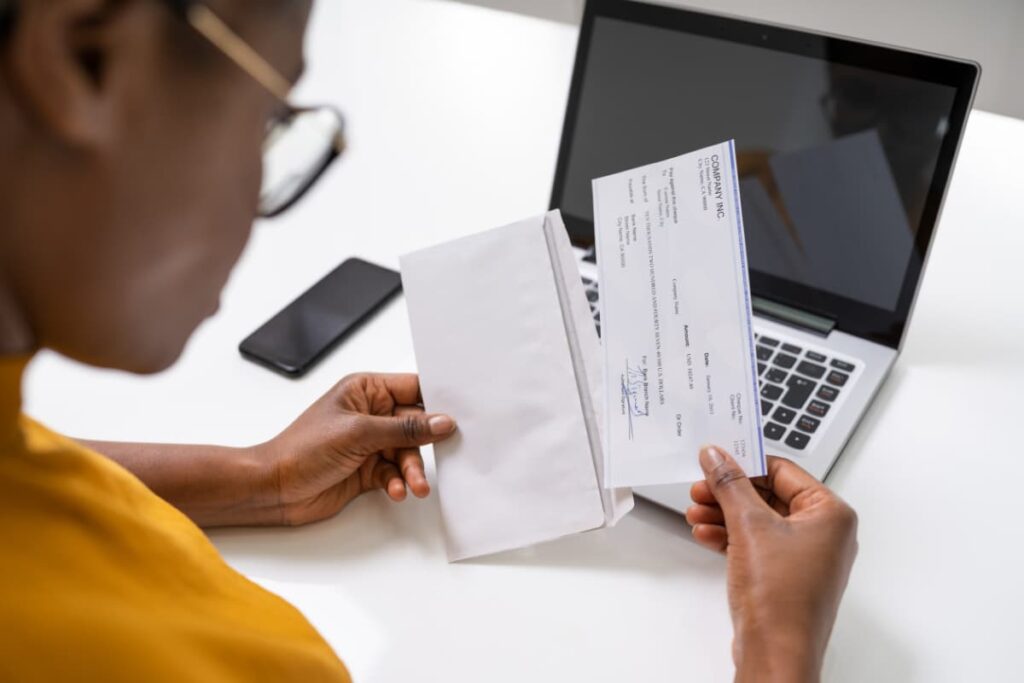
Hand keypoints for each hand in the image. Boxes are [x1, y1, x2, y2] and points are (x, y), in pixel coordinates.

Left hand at [251, 373, 456, 525]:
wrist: (274, 488)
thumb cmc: (301, 449)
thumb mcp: (359, 433)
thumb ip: (404, 429)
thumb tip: (442, 422)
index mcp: (365, 390)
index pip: (413, 388)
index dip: (437, 401)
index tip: (460, 415)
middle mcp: (370, 414)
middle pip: (415, 425)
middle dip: (425, 445)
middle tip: (440, 458)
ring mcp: (369, 442)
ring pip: (407, 453)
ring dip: (412, 470)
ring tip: (414, 485)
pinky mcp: (367, 469)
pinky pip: (394, 473)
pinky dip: (397, 482)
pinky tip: (394, 490)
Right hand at [686, 447, 857, 681]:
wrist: (776, 653)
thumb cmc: (782, 599)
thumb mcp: (749, 526)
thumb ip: (730, 484)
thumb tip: (718, 457)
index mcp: (831, 514)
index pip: (783, 470)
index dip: (745, 463)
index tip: (715, 460)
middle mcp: (824, 533)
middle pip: (769, 495)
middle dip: (729, 493)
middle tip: (700, 488)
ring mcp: (806, 557)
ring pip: (759, 520)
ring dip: (725, 514)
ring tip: (696, 513)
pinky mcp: (787, 575)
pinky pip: (758, 544)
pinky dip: (731, 537)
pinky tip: (706, 535)